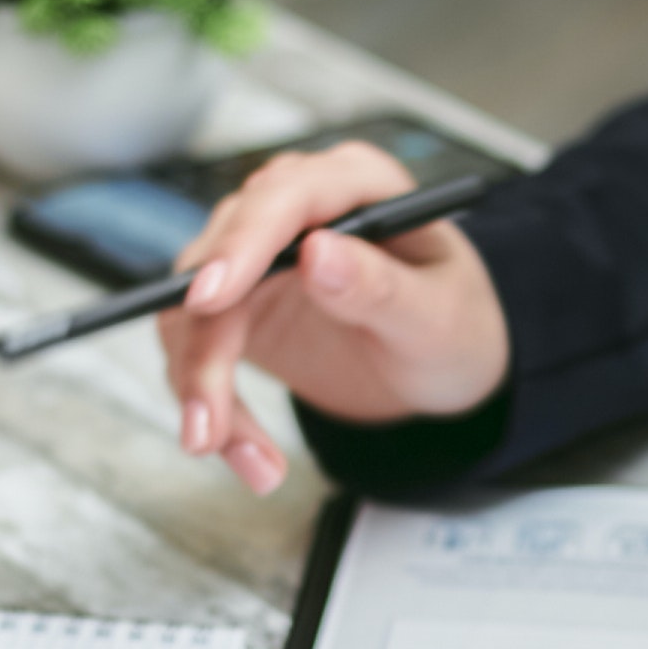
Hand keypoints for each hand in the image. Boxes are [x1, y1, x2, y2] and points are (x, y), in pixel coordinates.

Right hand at [158, 141, 511, 494]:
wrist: (440, 369)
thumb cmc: (454, 329)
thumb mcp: (436, 318)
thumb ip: (380, 286)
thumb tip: (319, 252)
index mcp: (355, 186)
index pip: (282, 199)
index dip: (240, 246)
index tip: (209, 300)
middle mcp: (296, 211)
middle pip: (219, 260)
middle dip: (208, 349)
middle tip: (209, 426)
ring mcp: (260, 258)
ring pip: (193, 312)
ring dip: (202, 388)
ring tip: (252, 462)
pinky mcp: (239, 305)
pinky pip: (197, 348)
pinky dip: (209, 403)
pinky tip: (248, 453)